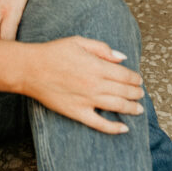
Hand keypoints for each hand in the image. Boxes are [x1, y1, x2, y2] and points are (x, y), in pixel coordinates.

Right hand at [23, 37, 144, 133]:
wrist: (30, 69)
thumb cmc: (53, 52)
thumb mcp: (78, 41)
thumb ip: (102, 48)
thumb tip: (122, 58)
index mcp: (96, 66)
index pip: (124, 75)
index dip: (135, 78)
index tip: (138, 80)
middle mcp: (94, 84)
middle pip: (124, 91)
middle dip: (136, 93)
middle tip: (141, 94)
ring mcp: (87, 100)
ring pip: (117, 107)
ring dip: (131, 108)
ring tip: (138, 109)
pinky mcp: (77, 113)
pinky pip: (100, 124)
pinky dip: (114, 128)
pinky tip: (124, 128)